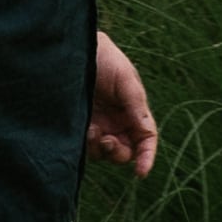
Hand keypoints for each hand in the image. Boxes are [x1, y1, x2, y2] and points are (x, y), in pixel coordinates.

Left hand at [87, 29, 157, 178]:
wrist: (73, 49)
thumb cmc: (103, 59)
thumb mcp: (125, 79)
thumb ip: (137, 107)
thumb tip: (148, 134)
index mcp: (133, 112)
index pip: (145, 140)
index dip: (146, 157)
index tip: (141, 172)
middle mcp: (116, 122)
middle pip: (125, 151)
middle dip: (118, 152)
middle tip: (107, 141)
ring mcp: (97, 125)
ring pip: (104, 153)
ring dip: (100, 148)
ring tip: (91, 130)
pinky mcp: (78, 127)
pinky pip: (86, 147)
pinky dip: (87, 144)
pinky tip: (83, 129)